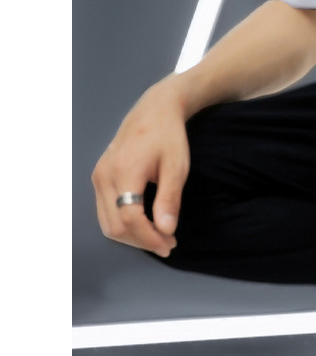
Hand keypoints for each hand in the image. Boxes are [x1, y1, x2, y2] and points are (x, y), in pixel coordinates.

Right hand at [92, 78, 190, 256]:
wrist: (154, 111)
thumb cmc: (168, 136)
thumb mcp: (176, 167)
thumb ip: (169, 199)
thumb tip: (166, 230)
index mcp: (124, 171)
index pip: (130, 218)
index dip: (149, 238)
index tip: (170, 245)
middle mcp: (104, 176)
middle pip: (115, 225)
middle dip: (142, 241)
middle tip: (168, 244)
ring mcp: (98, 177)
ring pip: (107, 223)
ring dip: (132, 237)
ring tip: (159, 237)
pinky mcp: (100, 177)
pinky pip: (106, 212)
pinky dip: (124, 224)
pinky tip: (146, 224)